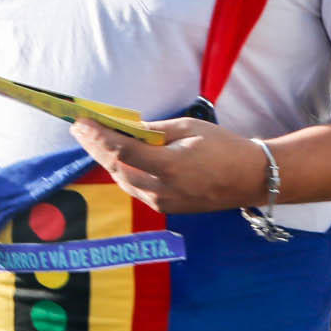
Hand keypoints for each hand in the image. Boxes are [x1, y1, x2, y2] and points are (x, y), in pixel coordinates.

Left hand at [71, 116, 268, 214]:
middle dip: (95, 147)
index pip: (122, 152)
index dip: (98, 137)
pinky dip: (121, 171)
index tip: (81, 122)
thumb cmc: (224, 147)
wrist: (252, 178)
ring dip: (105, 160)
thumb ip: (152, 131)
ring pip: (122, 180)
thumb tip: (124, 128)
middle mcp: (162, 190)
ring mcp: (163, 203)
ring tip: (91, 140)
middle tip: (78, 129)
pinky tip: (114, 157)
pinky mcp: (165, 208)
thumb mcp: (188, 128)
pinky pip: (134, 188)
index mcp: (170, 167)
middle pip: (116, 168)